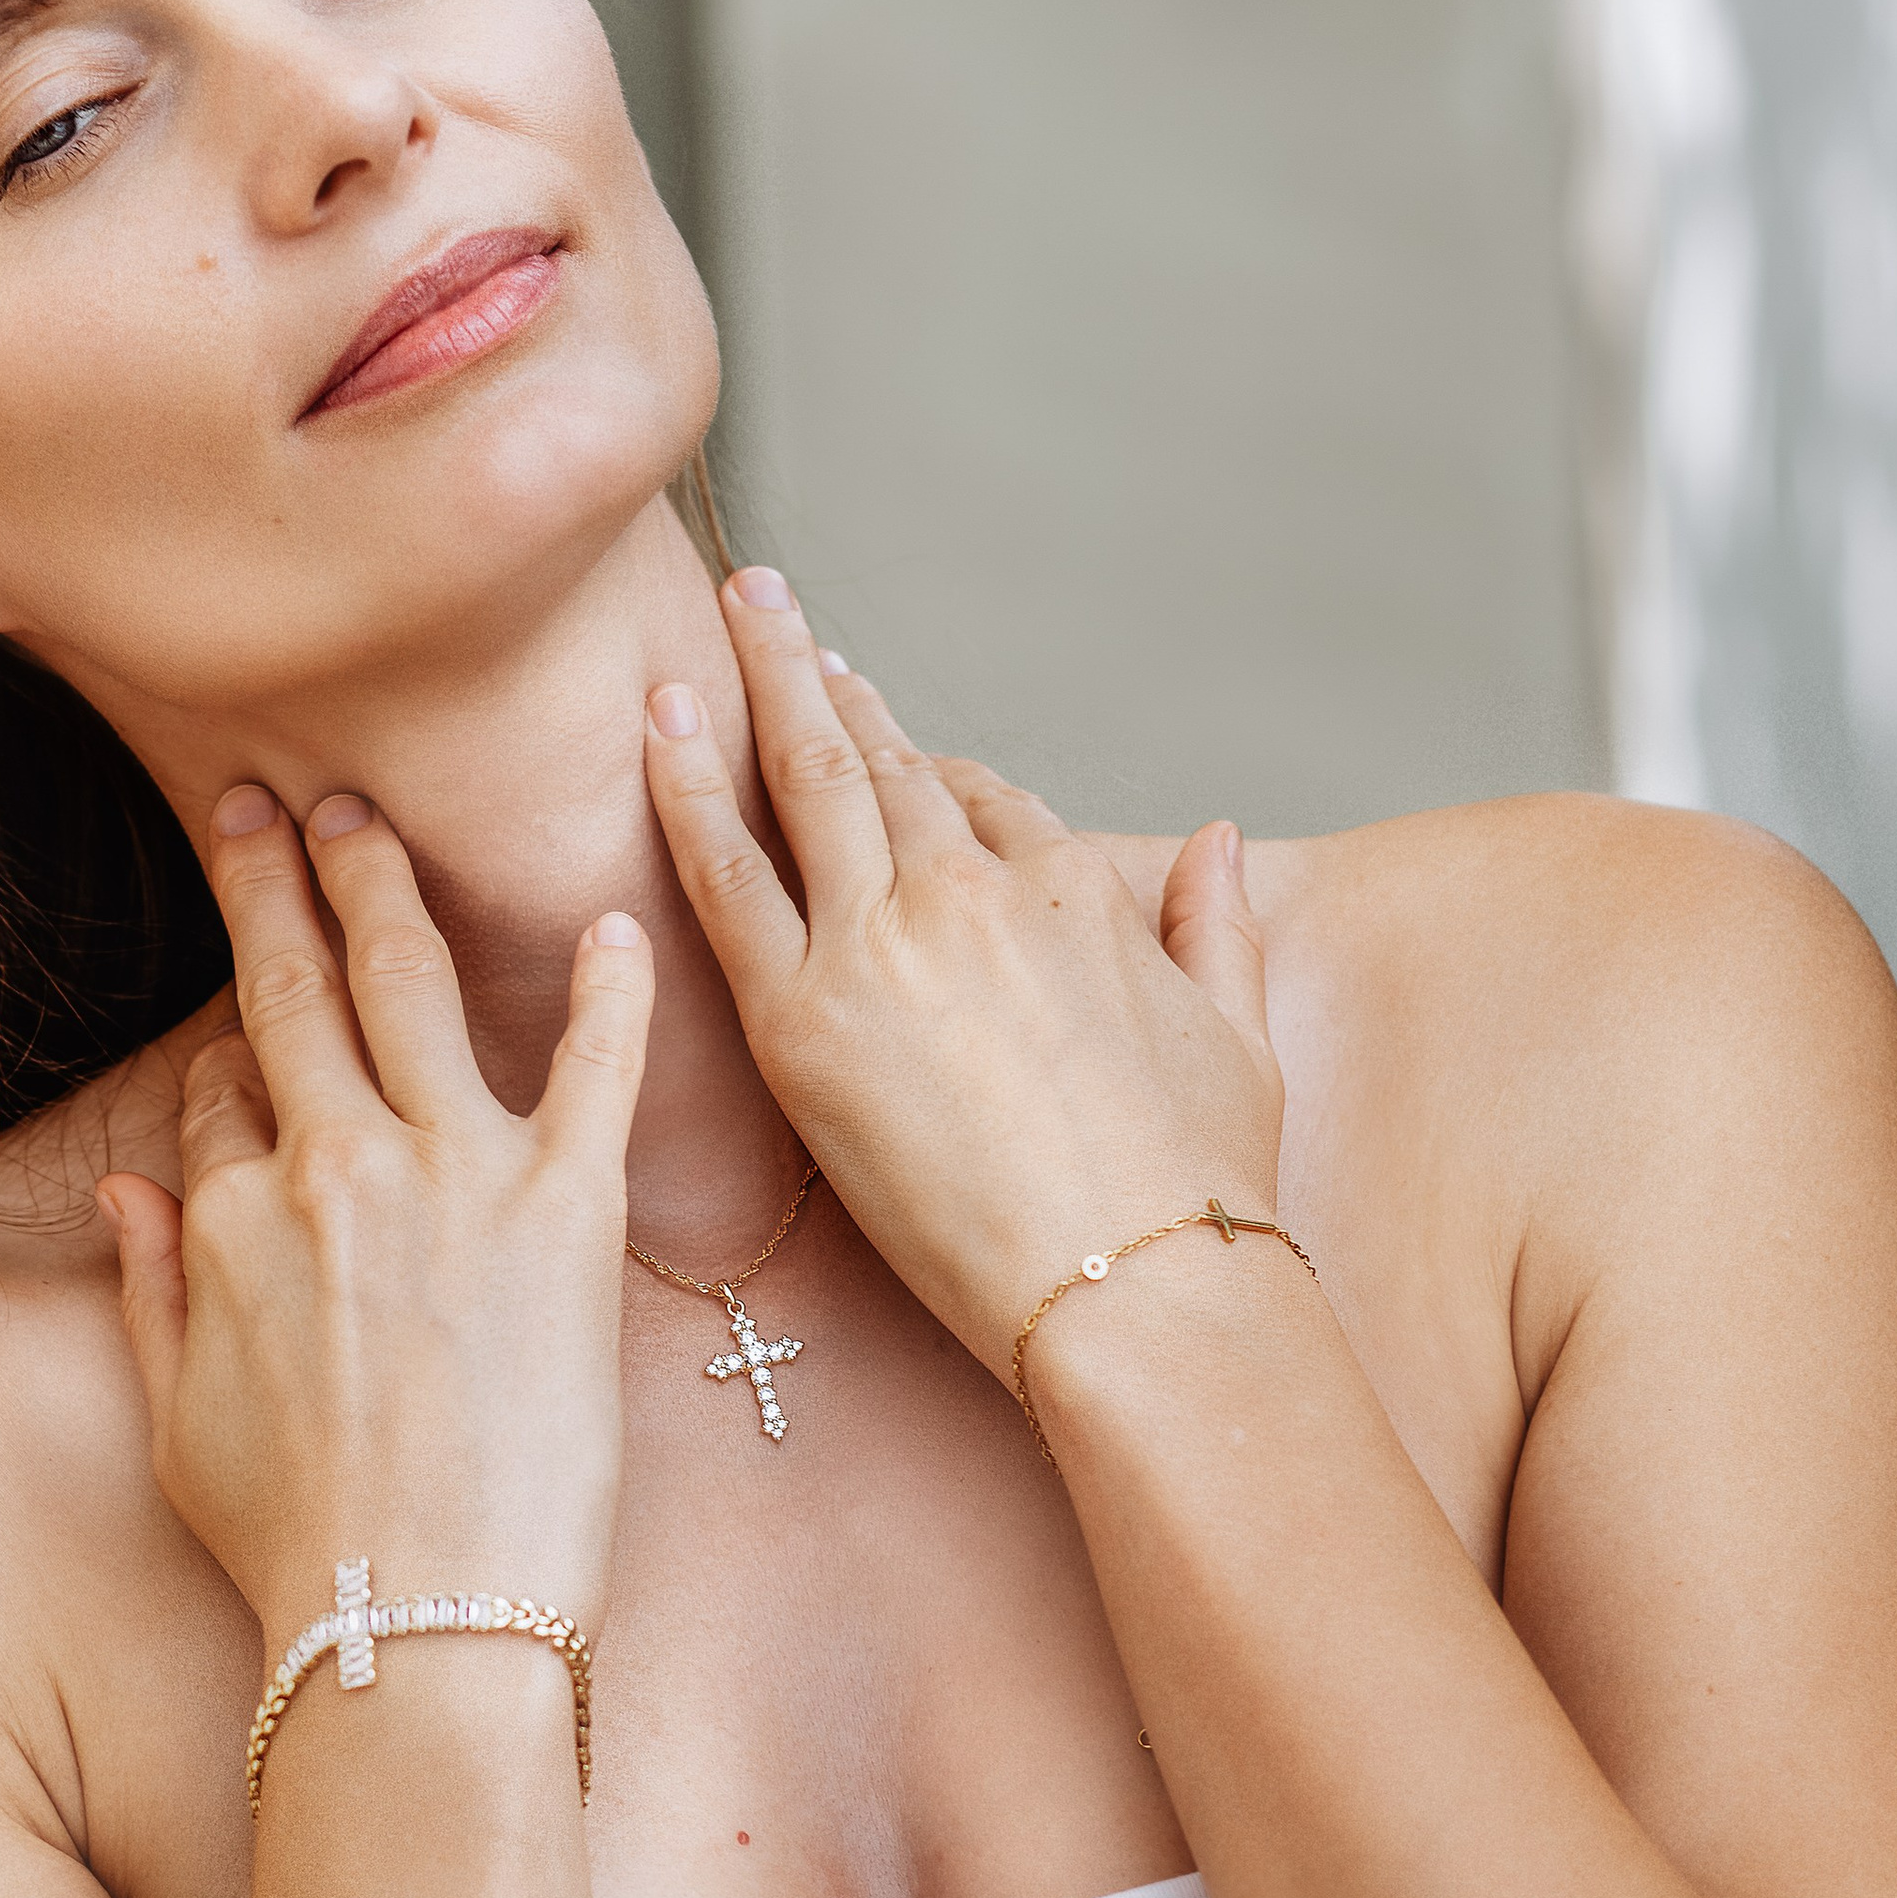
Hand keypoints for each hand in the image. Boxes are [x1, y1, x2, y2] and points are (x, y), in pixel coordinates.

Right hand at [98, 787, 653, 1654]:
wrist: (424, 1624)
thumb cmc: (300, 1548)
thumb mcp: (178, 1421)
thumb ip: (153, 1288)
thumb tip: (128, 1191)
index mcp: (235, 1213)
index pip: (223, 1082)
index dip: (236, 1049)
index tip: (249, 1023)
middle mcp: (332, 1165)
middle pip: (294, 985)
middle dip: (277, 878)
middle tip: (270, 801)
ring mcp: (453, 1175)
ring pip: (409, 980)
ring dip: (386, 881)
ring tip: (375, 812)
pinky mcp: (567, 1208)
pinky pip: (593, 1065)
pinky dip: (608, 987)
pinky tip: (619, 923)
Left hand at [641, 573, 1283, 1376]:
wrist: (1138, 1291)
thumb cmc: (1198, 1190)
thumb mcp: (1237, 1037)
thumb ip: (1213, 926)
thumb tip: (1218, 841)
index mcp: (1069, 889)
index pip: (981, 797)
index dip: (927, 765)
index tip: (886, 736)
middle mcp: (969, 892)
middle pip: (882, 759)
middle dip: (819, 676)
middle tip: (771, 606)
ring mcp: (879, 946)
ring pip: (803, 782)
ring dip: (757, 685)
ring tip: (724, 614)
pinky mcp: (801, 1021)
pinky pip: (725, 875)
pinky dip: (686, 787)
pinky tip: (659, 719)